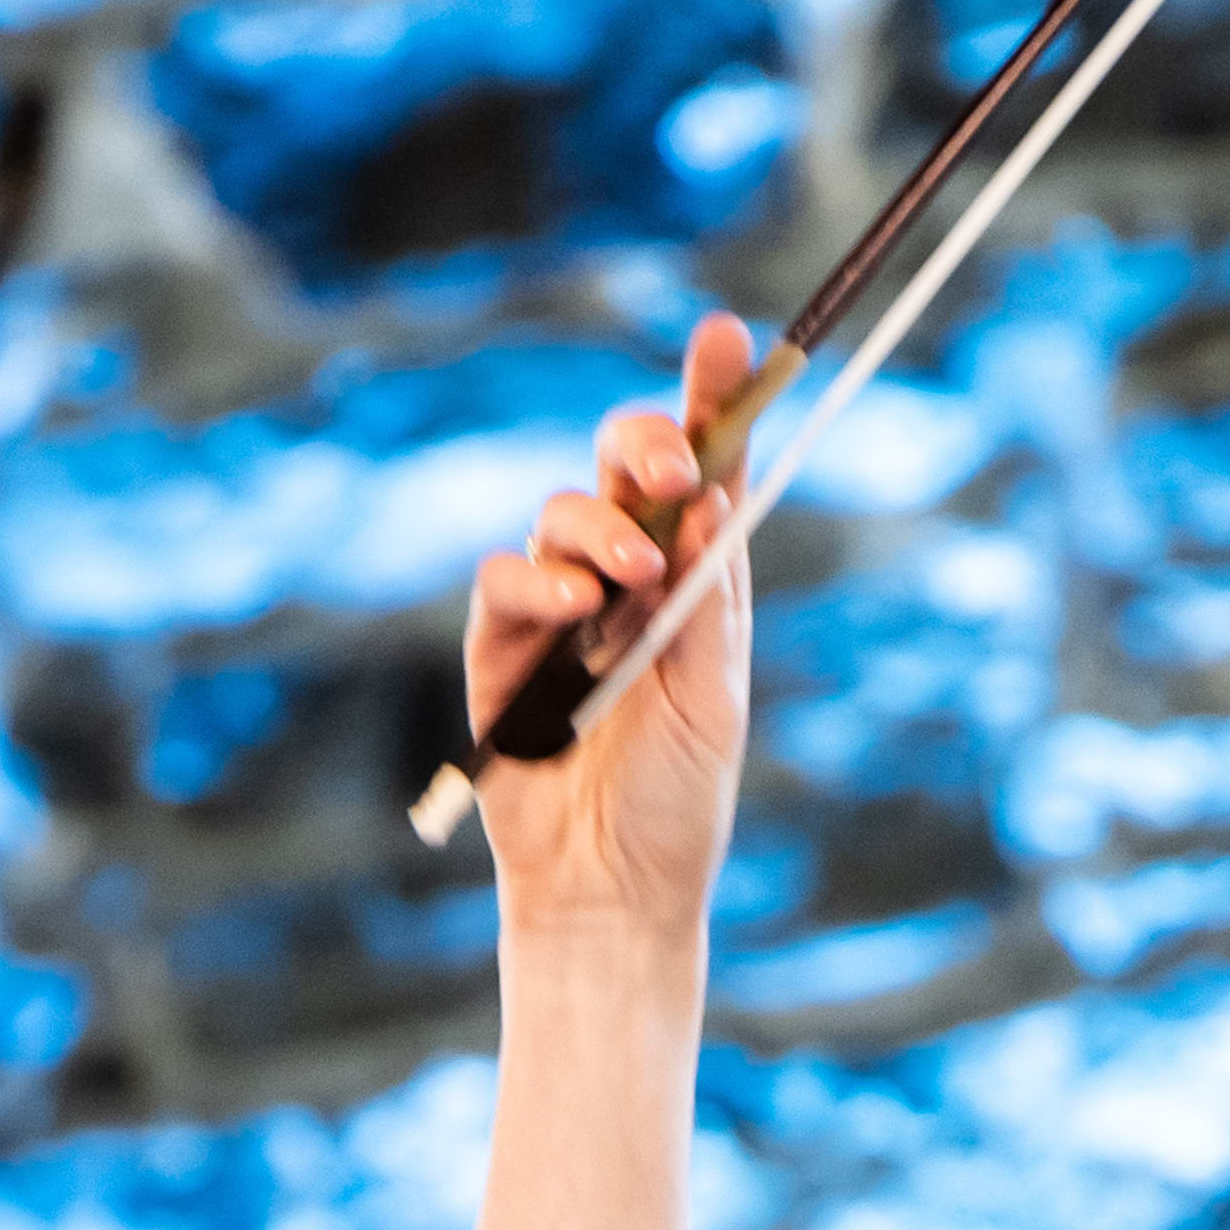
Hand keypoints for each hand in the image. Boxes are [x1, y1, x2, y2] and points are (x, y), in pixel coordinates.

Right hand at [466, 310, 754, 947]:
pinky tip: (574, 606)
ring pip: (563, 514)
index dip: (711, 400)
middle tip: (676, 462)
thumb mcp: (713, 700)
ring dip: (600, 527)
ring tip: (632, 577)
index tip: (728, 338)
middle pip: (621, 469)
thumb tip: (714, 498)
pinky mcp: (501, 647)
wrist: (613, 891)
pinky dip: (537, 579)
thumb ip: (707, 601)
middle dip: (646, 442)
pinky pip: (504, 581)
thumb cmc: (675, 804)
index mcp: (689, 584)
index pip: (699, 475)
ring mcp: (557, 608)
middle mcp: (622, 581)